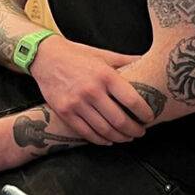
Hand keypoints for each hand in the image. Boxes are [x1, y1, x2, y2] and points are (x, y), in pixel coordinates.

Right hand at [30, 37, 151, 144]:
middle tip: (140, 131)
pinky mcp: (65, 112)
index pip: (132, 101)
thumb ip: (125, 61)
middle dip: (135, 130)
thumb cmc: (77, 55)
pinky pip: (86, 133)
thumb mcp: (103, 55)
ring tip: (127, 137)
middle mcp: (92, 90)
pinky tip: (108, 139)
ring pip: (105, 130)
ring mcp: (77, 103)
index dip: (145, 113)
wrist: (46, 56)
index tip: (149, 118)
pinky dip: (101, 140)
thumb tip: (147, 61)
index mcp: (105, 75)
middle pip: (120, 120)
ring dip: (120, 137)